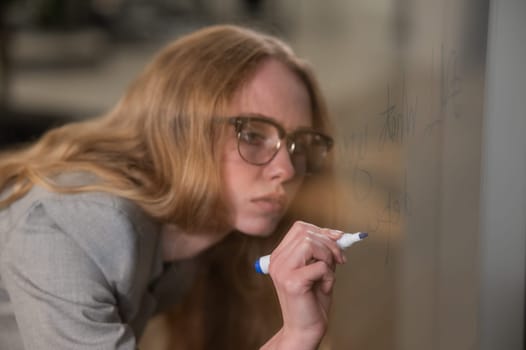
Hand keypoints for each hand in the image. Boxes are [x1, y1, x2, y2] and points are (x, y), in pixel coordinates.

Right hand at [263, 221, 345, 348]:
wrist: (305, 330)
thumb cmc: (312, 301)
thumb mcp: (318, 269)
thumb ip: (323, 252)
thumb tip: (338, 235)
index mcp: (280, 256)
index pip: (299, 228)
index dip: (322, 231)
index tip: (338, 240)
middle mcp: (277, 261)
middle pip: (306, 232)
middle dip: (329, 243)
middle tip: (340, 260)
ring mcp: (283, 271)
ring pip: (311, 243)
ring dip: (329, 257)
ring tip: (329, 274)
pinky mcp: (293, 282)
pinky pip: (320, 266)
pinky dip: (330, 276)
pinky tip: (324, 288)